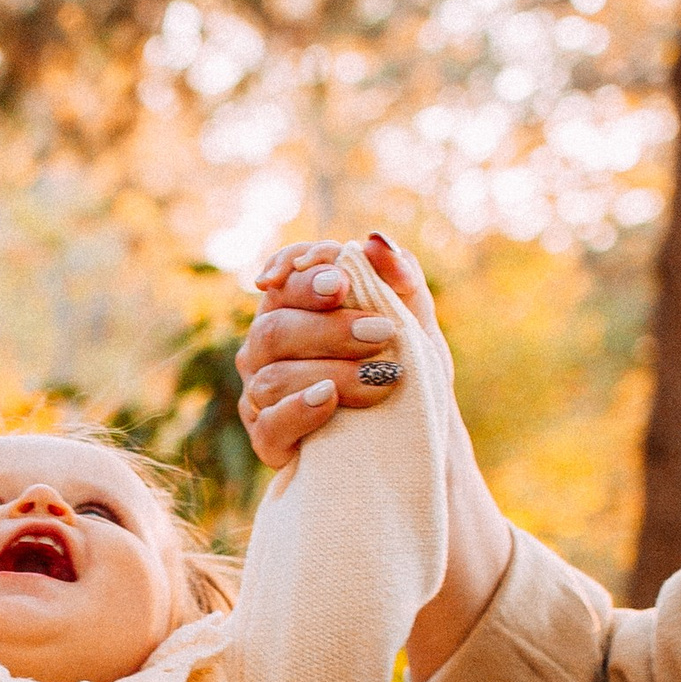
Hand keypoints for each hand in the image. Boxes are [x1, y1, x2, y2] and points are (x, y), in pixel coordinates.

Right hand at [237, 231, 442, 468]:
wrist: (418, 437)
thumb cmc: (407, 370)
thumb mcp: (414, 323)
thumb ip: (400, 280)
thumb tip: (377, 242)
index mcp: (293, 306)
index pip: (282, 280)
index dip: (305, 279)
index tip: (343, 283)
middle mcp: (266, 346)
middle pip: (274, 328)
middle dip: (329, 330)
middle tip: (383, 335)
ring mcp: (261, 394)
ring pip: (273, 376)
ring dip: (332, 372)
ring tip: (382, 378)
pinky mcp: (268, 439)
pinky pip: (270, 424)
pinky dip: (299, 410)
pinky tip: (329, 399)